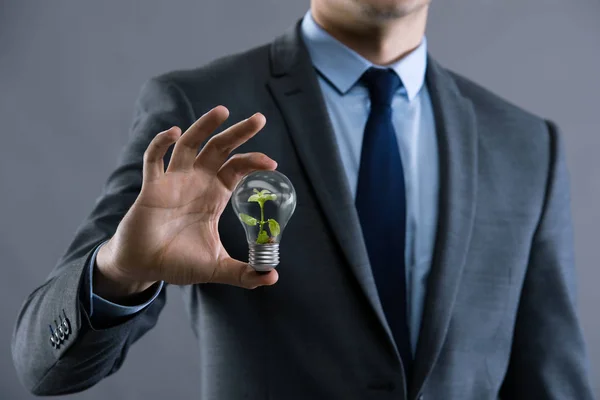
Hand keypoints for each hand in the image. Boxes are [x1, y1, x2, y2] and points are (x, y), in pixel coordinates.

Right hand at [95, 106, 278, 300]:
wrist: (144, 267)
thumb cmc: (178, 262)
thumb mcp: (216, 267)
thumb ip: (243, 273)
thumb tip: (273, 279)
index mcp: (214, 196)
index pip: (237, 169)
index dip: (253, 162)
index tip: (272, 163)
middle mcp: (196, 182)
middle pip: (219, 149)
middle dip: (238, 133)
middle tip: (259, 119)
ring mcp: (173, 181)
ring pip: (189, 144)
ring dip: (204, 126)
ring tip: (223, 111)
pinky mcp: (151, 187)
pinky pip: (154, 159)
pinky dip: (161, 143)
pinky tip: (173, 131)